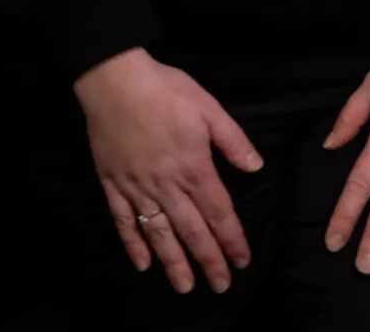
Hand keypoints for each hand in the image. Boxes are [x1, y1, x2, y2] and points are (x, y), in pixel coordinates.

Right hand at [75, 47, 261, 293]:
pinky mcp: (113, 185)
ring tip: (185, 287)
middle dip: (208, 260)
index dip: (231, 239)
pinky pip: (123, 222)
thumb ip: (233, 142)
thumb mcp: (210, 109)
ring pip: (158, 234)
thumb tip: (256, 168)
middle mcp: (166, 185)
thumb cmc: (167, 91)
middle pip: (191, 231)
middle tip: (220, 286)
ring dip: (173, 263)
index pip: (218, 212)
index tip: (241, 261)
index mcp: (194, 168)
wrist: (115, 83)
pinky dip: (133, 245)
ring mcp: (137, 188)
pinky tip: (142, 264)